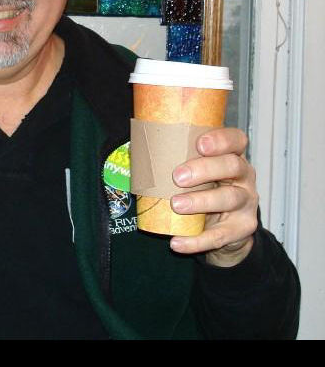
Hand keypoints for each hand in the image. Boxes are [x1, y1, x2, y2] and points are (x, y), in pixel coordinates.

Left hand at [168, 127, 258, 266]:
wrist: (226, 228)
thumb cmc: (205, 188)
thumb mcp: (197, 171)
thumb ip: (178, 159)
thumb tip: (136, 151)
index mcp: (233, 155)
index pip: (237, 140)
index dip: (221, 140)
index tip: (199, 144)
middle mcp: (244, 177)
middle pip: (233, 166)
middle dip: (205, 169)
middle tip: (178, 176)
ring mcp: (246, 203)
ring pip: (229, 198)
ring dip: (200, 201)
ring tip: (176, 204)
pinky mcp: (242, 229)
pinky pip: (220, 236)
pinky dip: (196, 241)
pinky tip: (177, 242)